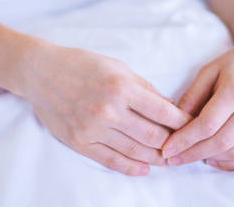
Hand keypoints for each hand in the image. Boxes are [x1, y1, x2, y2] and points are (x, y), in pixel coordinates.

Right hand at [19, 44, 191, 175]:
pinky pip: (111, 160)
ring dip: (156, 158)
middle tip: (185, 147)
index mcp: (121, 87)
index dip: (182, 122)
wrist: (41, 72)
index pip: (163, 111)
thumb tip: (168, 107)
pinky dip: (131, 168)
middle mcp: (109, 110)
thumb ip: (144, 88)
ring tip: (169, 159)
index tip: (193, 126)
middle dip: (173, 143)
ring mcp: (93, 128)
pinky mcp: (80, 142)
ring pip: (135, 152)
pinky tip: (145, 169)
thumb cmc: (82, 64)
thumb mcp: (117, 66)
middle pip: (153, 136)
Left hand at [162, 35, 233, 170]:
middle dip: (193, 154)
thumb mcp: (208, 71)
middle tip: (173, 159)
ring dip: (210, 158)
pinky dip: (229, 164)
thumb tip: (174, 123)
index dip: (186, 139)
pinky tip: (212, 159)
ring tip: (190, 156)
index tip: (167, 149)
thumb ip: (192, 96)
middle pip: (222, 142)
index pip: (208, 123)